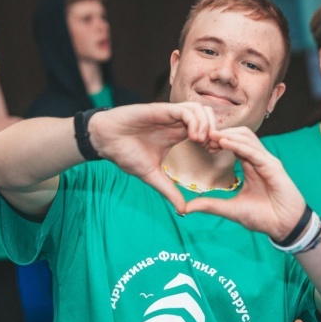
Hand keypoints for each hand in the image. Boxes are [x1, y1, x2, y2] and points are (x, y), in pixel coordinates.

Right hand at [90, 102, 218, 212]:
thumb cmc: (125, 154)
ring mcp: (170, 114)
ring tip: (201, 142)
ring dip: (206, 125)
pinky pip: (187, 109)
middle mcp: (176, 122)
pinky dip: (195, 121)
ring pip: (200, 109)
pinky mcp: (161, 109)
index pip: (206, 129)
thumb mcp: (153, 176)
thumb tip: (183, 211)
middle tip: (211, 147)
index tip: (212, 154)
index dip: (214, 139)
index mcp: (177, 133)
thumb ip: (169, 191)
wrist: (105, 141)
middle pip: (208, 115)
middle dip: (215, 130)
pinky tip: (193, 137)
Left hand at [185, 127, 306, 238]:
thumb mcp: (231, 210)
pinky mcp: (273, 167)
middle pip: (240, 135)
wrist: (284, 227)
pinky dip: (238, 145)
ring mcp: (267, 161)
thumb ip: (211, 205)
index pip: (234, 145)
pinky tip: (224, 142)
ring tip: (211, 136)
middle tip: (203, 137)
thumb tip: (187, 208)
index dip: (218, 141)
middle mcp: (259, 160)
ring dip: (228, 135)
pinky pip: (254, 151)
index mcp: (250, 166)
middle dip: (221, 133)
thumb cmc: (263, 217)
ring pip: (247, 138)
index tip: (200, 143)